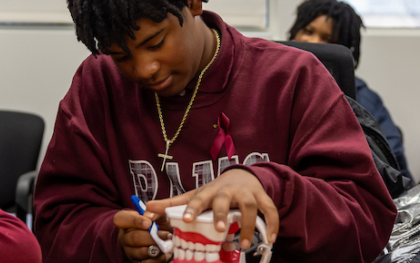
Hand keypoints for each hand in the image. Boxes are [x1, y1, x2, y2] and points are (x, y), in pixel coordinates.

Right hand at [114, 209, 172, 262]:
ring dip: (155, 249)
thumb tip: (149, 216)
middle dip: (151, 237)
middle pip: (133, 238)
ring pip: (138, 252)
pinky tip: (164, 254)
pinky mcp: (137, 261)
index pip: (120, 219)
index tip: (149, 223)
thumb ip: (154, 212)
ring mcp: (130, 250)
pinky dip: (156, 259)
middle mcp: (124, 236)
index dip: (134, 221)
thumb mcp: (159, 214)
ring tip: (166, 245)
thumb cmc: (159, 223)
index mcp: (125, 221)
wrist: (166, 238)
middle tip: (166, 235)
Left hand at [146, 169, 278, 249]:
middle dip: (222, 214)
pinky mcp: (262, 197)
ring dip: (249, 225)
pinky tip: (271, 239)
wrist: (242, 175)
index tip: (186, 220)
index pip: (199, 198)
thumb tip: (147, 210)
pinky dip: (272, 224)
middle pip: (226, 200)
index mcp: (209, 192)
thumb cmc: (214, 191)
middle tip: (219, 230)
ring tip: (245, 243)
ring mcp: (247, 193)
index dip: (192, 208)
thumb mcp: (194, 195)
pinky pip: (270, 210)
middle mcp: (228, 191)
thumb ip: (171, 204)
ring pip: (251, 206)